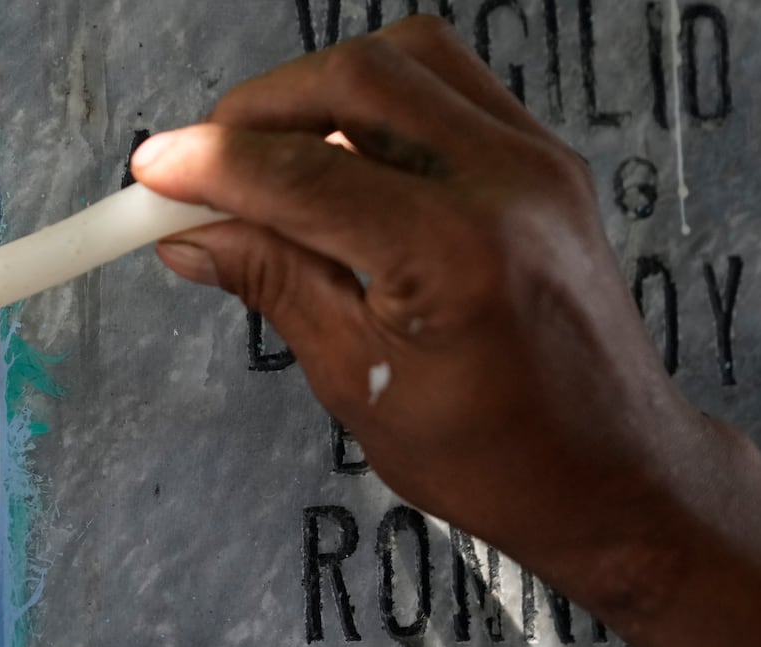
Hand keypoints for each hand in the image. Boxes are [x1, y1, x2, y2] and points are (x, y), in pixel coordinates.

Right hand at [129, 16, 760, 646]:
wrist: (612, 472)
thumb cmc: (497, 458)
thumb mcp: (358, 383)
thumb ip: (276, 284)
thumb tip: (191, 237)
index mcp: (455, 255)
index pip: (305, 171)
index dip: (210, 164)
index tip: (149, 172)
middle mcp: (507, 182)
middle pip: (356, 77)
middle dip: (257, 110)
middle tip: (198, 167)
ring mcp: (536, 160)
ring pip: (405, 60)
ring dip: (317, 92)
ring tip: (266, 161)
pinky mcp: (544, 160)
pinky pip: (447, 86)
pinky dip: (375, 103)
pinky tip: (337, 162)